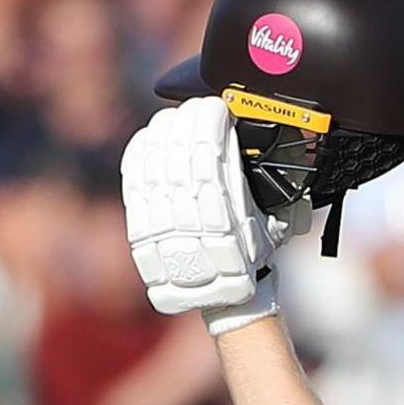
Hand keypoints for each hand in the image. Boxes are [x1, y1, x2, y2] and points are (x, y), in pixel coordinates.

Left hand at [120, 98, 309, 337]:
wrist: (219, 298)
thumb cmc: (250, 254)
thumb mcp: (269, 218)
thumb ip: (265, 178)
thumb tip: (263, 135)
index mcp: (224, 212)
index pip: (207, 150)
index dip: (208, 120)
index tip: (215, 106)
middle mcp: (189, 218)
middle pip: (178, 150)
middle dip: (186, 119)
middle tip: (196, 107)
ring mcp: (161, 224)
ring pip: (154, 162)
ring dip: (163, 131)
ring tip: (175, 117)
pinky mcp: (141, 229)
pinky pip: (134, 182)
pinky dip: (140, 154)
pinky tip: (149, 137)